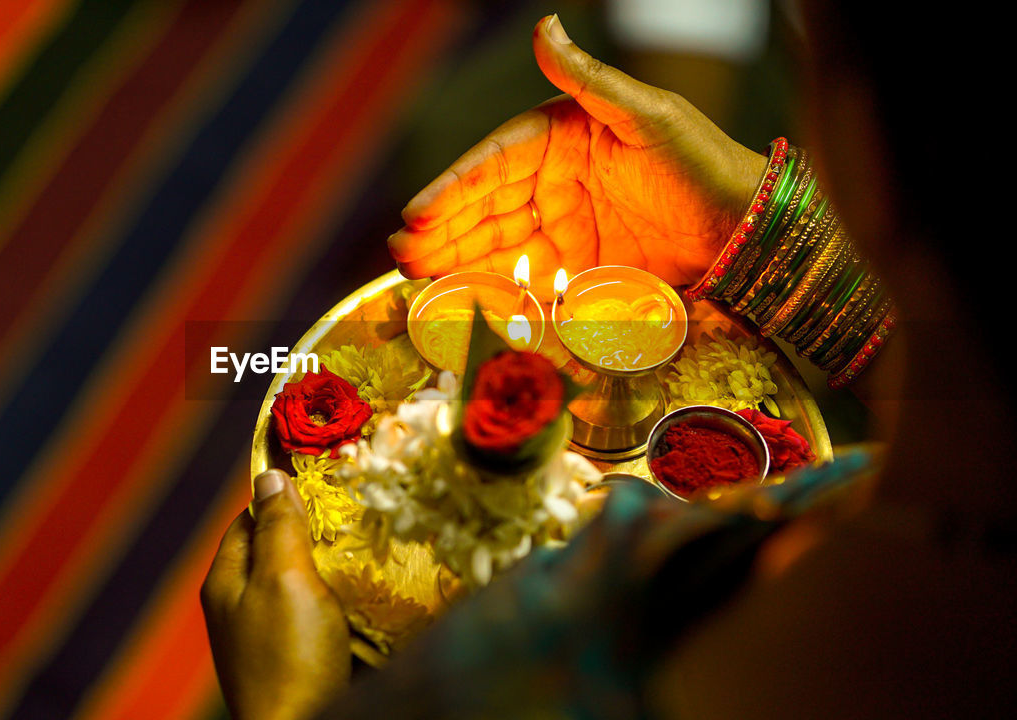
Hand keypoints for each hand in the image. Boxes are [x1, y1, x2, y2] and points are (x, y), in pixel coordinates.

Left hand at [202, 470, 350, 719]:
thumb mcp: (284, 579)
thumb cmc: (289, 659)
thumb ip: (279, 528)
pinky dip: (342, 607)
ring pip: (303, 586)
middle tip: (356, 520)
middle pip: (278, 552)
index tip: (325, 486)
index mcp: (226, 582)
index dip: (283, 498)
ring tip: (368, 557)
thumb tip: (269, 475)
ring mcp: (268, 639)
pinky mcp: (296, 662)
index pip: (248, 518)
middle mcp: (241, 609)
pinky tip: (367, 603)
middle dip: (316, 535)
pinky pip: (320, 620)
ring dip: (334, 572)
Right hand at [388, 14, 765, 297]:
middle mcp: (550, 182)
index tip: (419, 212)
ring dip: (451, 261)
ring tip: (413, 277)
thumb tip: (545, 25)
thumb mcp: (644, 115)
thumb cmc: (699, 160)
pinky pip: (521, 281)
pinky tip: (455, 300)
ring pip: (492, 246)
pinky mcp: (572, 269)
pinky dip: (488, 291)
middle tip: (402, 254)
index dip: (452, 188)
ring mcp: (558, 228)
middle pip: (481, 209)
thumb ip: (588, 79)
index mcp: (559, 138)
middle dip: (439, 233)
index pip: (492, 163)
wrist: (742, 227)